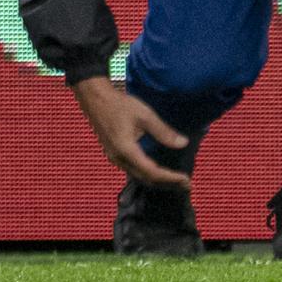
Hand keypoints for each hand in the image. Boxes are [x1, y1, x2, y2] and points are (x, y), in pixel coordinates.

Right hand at [71, 75, 190, 188]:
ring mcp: (114, 157)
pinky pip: (133, 170)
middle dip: (167, 184)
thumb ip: (163, 131)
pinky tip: (157, 170)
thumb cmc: (118, 104)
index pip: (152, 172)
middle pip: (146, 179)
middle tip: (186, 185)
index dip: (171, 178)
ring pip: (138, 176)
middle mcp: (118, 158)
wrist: (94, 96)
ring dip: (157, 181)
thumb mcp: (144, 115)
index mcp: (126, 150)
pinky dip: (148, 174)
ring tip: (175, 181)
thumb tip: (183, 144)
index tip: (187, 179)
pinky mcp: (113, 153)